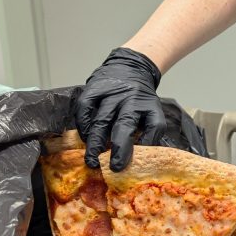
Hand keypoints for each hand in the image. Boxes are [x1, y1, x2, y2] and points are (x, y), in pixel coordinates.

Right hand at [75, 48, 165, 169]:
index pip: (149, 126)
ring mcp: (110, 93)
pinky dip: (83, 125)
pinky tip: (84, 137)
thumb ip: (150, 132)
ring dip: (95, 142)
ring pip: (101, 119)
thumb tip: (141, 155)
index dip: (135, 146)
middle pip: (123, 125)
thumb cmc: (140, 98)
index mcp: (146, 105)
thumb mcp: (153, 112)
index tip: (125, 164)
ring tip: (92, 160)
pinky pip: (84, 108)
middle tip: (109, 167)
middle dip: (116, 148)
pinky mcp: (93, 88)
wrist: (131, 67)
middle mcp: (129, 99)